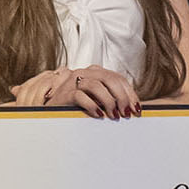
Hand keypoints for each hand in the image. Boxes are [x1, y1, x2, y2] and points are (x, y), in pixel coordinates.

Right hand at [11, 65, 140, 118]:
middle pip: (110, 79)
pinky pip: (81, 96)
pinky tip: (98, 115)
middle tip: (127, 114)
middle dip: (122, 97)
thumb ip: (111, 99)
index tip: (137, 109)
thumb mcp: (97, 101)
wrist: (51, 114)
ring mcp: (73, 81)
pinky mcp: (64, 93)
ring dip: (109, 101)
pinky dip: (92, 106)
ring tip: (114, 116)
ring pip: (97, 85)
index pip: (118, 78)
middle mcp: (85, 73)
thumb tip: (134, 109)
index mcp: (95, 72)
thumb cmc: (77, 109)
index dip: (130, 93)